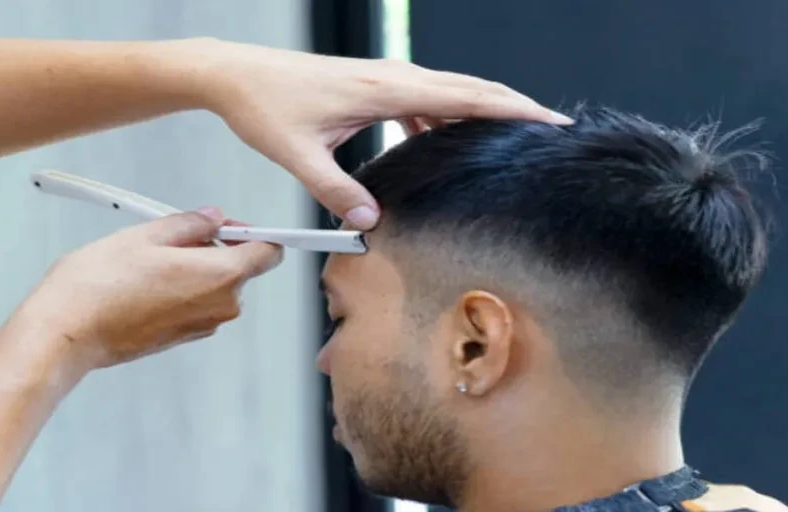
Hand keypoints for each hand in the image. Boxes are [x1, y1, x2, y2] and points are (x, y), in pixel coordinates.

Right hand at [19, 207, 282, 370]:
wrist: (66, 333)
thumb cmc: (100, 283)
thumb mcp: (146, 235)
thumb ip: (190, 223)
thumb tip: (214, 218)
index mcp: (221, 276)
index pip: (270, 252)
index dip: (253, 233)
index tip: (227, 225)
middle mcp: (222, 306)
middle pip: (240, 268)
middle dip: (215, 248)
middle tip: (170, 236)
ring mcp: (203, 326)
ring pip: (214, 285)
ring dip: (193, 268)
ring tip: (148, 261)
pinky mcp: (183, 337)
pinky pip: (196, 304)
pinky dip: (180, 289)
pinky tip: (143, 283)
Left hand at [153, 38, 572, 229]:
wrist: (236, 74)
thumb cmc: (264, 105)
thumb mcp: (298, 153)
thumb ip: (336, 189)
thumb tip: (371, 222)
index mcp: (384, 88)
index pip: (466, 96)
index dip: (513, 108)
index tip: (551, 121)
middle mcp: (392, 76)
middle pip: (470, 89)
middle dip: (513, 108)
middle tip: (551, 132)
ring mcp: (384, 78)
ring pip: (448, 92)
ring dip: (479, 113)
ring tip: (506, 143)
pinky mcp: (372, 85)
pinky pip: (423, 99)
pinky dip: (444, 118)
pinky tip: (441, 144)